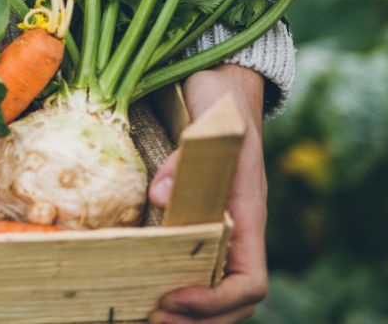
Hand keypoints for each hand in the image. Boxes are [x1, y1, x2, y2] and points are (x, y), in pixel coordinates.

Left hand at [147, 64, 268, 323]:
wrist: (225, 88)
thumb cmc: (224, 106)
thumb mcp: (213, 123)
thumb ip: (191, 158)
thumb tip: (161, 197)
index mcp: (248, 217)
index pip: (250, 281)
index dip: (215, 300)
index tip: (173, 297)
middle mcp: (237, 233)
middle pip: (234, 302)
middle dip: (198, 320)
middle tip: (150, 319)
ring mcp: (219, 231)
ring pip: (215, 291)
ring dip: (187, 315)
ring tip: (144, 315)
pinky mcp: (196, 224)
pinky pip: (192, 269)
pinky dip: (172, 290)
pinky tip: (137, 291)